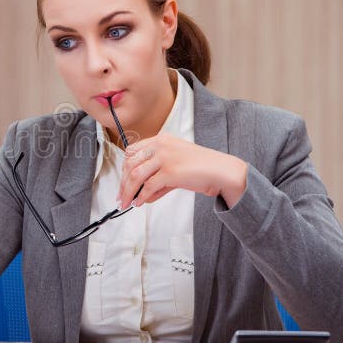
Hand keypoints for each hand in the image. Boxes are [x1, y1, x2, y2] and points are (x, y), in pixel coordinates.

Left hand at [116, 134, 247, 209]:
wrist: (222, 171)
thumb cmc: (202, 167)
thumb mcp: (176, 162)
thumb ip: (158, 173)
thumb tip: (142, 193)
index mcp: (161, 139)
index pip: (132, 152)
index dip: (124, 169)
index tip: (122, 181)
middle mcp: (160, 145)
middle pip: (130, 164)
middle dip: (123, 183)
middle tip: (120, 196)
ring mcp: (165, 158)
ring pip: (136, 176)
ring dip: (128, 192)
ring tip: (126, 203)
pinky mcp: (170, 172)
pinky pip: (148, 187)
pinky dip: (142, 197)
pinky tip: (140, 203)